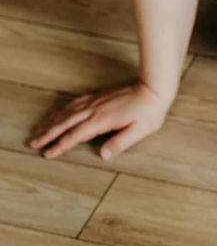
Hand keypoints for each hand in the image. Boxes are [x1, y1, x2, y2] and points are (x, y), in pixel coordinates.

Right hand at [30, 81, 171, 160]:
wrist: (152, 90)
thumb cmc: (149, 113)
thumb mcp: (139, 132)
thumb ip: (120, 143)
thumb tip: (103, 155)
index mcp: (102, 121)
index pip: (75, 136)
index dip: (60, 145)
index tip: (48, 153)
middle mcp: (93, 110)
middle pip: (65, 124)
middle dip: (48, 135)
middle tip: (34, 143)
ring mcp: (94, 102)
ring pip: (66, 113)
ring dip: (52, 123)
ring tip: (40, 131)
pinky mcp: (97, 98)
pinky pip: (74, 104)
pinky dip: (62, 111)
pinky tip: (58, 115)